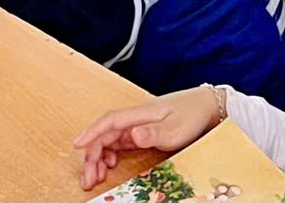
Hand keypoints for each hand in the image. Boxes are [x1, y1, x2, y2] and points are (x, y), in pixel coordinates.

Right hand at [73, 86, 224, 189]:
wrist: (208, 106)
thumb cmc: (192, 115)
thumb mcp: (175, 129)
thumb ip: (153, 133)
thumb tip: (132, 134)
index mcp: (139, 114)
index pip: (109, 121)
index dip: (91, 133)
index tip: (77, 146)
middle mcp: (134, 118)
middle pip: (104, 134)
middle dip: (91, 155)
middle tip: (88, 179)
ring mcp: (136, 125)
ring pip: (108, 140)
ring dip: (98, 158)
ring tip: (94, 178)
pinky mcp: (140, 132)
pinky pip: (117, 143)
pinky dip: (108, 155)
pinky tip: (108, 166)